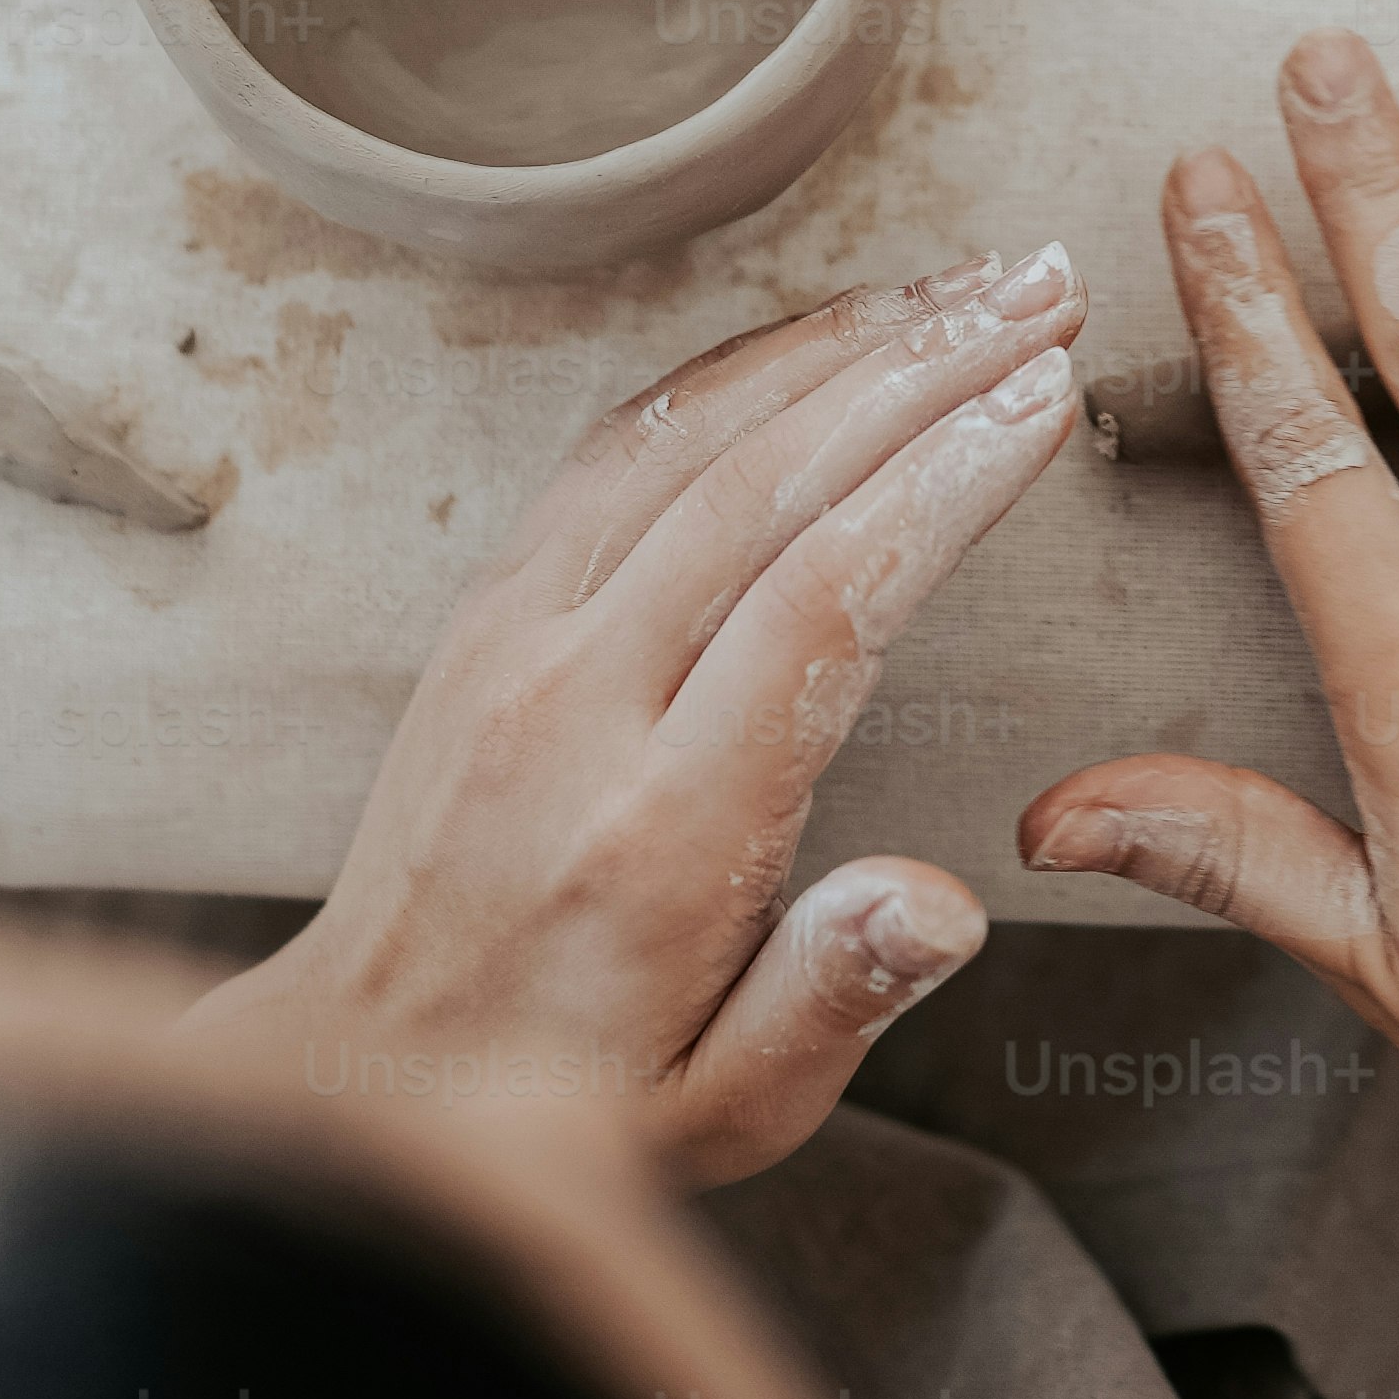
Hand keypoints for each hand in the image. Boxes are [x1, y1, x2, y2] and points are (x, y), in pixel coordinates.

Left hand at [191, 244, 1087, 1185]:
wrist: (356, 1077)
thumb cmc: (569, 1105)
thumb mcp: (723, 1111)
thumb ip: (831, 1000)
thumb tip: (944, 905)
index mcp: (658, 830)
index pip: (821, 603)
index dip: (941, 481)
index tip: (1040, 400)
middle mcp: (574, 707)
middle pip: (766, 485)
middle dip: (922, 368)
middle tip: (1042, 296)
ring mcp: (514, 645)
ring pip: (688, 442)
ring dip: (838, 346)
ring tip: (967, 287)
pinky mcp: (486, 616)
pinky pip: (613, 454)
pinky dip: (731, 375)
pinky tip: (823, 337)